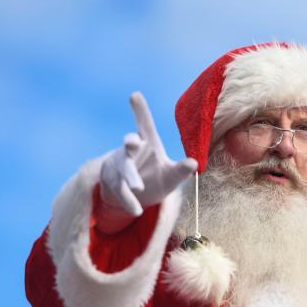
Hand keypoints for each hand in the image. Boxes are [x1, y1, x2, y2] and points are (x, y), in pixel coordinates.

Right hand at [100, 92, 197, 218]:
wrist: (134, 198)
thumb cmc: (155, 179)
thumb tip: (194, 162)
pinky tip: (137, 211)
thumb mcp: (170, 176)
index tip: (134, 95)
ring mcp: (119, 166)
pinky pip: (121, 192)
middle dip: (130, 143)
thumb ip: (181, 169)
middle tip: (133, 142)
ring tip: (138, 187)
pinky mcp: (113, 183)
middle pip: (129, 144)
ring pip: (123, 170)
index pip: (144, 126)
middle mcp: (130, 151)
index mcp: (146, 144)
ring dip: (130, 177)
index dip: (140, 111)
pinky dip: (129, 201)